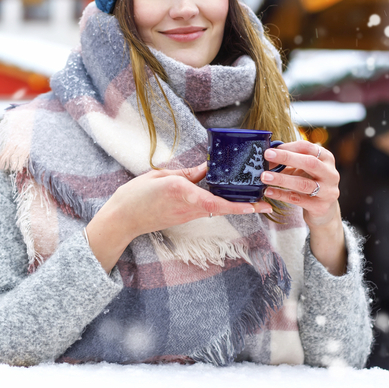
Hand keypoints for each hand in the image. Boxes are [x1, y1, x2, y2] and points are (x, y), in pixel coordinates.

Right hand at [85, 164, 271, 271]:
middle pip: (223, 207)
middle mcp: (189, 206)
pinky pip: (205, 209)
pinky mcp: (184, 218)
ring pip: (216, 208)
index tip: (257, 206)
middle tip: (266, 203)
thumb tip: (208, 168)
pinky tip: (225, 194)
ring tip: (252, 196)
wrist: (122, 219)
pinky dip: (218, 202)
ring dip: (234, 204)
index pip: (217, 202)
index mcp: (183, 192)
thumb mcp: (162, 176)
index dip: (239, 205)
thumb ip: (187, 173)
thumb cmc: (136, 196)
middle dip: (245, 206)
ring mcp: (187, 215)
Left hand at [262, 141, 346, 274]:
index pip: (311, 147)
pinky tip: (268, 192)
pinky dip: (282, 195)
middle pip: (310, 162)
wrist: (326, 216)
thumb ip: (291, 161)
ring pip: (304, 183)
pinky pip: (299, 200)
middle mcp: (332, 175)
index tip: (272, 146)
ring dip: (282, 179)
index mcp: (328, 160)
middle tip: (266, 156)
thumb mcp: (304, 172)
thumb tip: (266, 150)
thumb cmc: (309, 188)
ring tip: (263, 177)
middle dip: (287, 158)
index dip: (291, 146)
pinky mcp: (322, 208)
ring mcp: (329, 192)